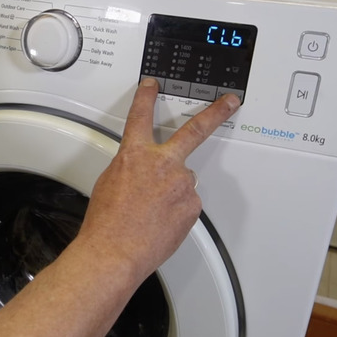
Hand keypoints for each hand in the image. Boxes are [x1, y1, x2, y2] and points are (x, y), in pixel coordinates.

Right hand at [77, 78, 239, 283]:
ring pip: (183, 181)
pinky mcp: (192, 205)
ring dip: (172, 192)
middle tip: (229, 102)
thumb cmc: (107, 222)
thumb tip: (141, 170)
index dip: (147, 97)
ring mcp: (181, 184)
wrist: (115, 250)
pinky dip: (176, 211)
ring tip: (152, 211)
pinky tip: (160, 221)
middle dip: (215, 112)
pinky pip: (186, 203)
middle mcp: (162, 163)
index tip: (153, 86)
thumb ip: (130, 167)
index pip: (140, 116)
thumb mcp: (109, 182)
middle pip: (194, 130)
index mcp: (135, 154)